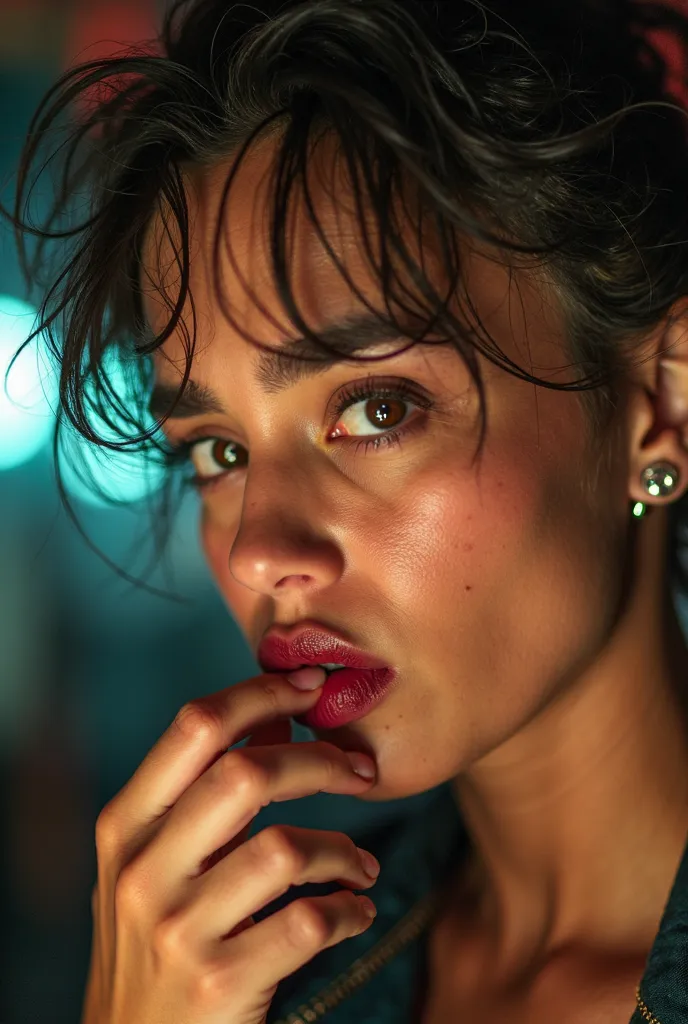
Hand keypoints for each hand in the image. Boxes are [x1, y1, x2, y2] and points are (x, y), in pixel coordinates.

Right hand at [80, 671, 378, 1023]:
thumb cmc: (153, 945)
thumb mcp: (159, 864)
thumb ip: (208, 790)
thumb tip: (278, 717)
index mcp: (126, 827)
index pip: (195, 726)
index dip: (259, 692)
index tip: (310, 687)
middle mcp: (143, 872)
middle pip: (246, 773)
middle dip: (320, 759)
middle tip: (361, 770)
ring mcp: (179, 931)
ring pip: (286, 848)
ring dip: (343, 849)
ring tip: (360, 863)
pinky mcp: (222, 985)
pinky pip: (311, 923)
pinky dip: (348, 910)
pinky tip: (354, 911)